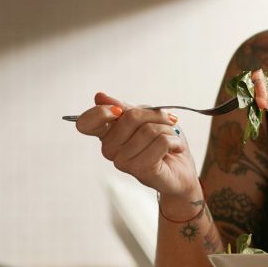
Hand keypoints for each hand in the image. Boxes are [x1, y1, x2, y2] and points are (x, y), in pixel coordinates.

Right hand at [74, 92, 201, 198]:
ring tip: (171, 139)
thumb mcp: (145, 118)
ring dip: (168, 130)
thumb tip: (99, 96)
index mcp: (107, 134)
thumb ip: (124, 108)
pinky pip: (161, 142)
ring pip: (149, 130)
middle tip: (167, 122)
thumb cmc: (162, 143)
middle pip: (130, 117)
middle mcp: (110, 150)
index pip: (86, 123)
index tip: (120, 110)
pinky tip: (175, 148)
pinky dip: (174, 141)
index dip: (101, 112)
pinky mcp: (141, 170)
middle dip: (156, 115)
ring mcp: (123, 162)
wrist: (181, 170)